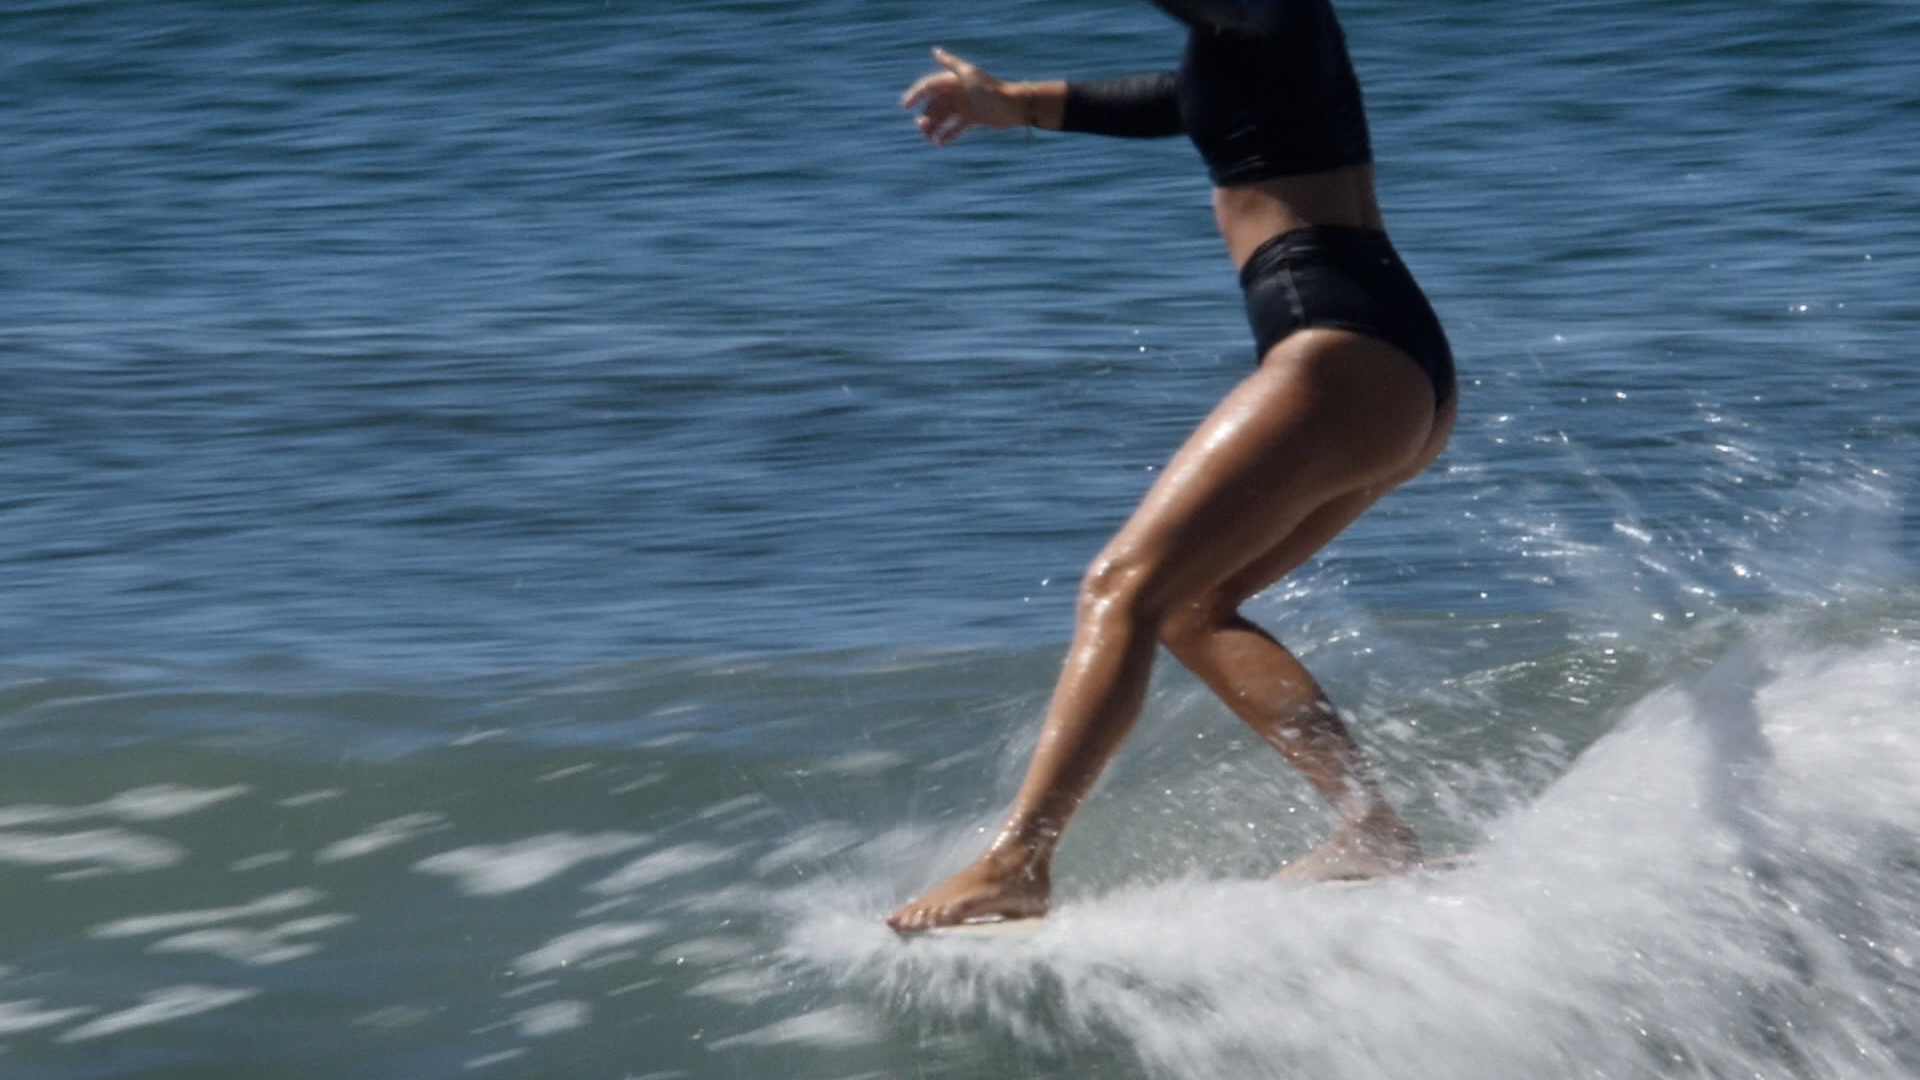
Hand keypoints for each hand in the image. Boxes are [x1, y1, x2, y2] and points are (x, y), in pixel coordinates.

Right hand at [900, 47, 1026, 146]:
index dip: (916, 94)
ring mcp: (964, 106)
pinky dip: (947, 135)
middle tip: (921, 128)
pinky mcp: (972, 119)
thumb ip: (951, 63)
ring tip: (929, 138)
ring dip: (933, 127)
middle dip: (925, 116)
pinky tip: (941, 143)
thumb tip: (935, 51)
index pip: (929, 86)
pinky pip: (955, 128)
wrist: (1012, 106)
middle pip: (934, 105)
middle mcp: (957, 93)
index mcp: (953, 81)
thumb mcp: (969, 74)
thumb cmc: (990, 89)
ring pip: (943, 118)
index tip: (905, 106)